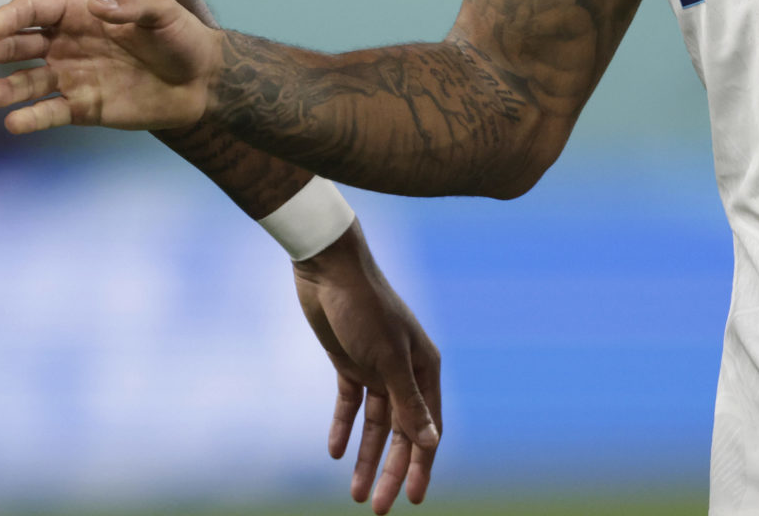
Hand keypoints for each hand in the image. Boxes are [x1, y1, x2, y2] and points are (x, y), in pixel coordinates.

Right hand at [0, 0, 221, 132]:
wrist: (200, 82)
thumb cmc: (181, 37)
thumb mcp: (163, 11)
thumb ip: (132, 6)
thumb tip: (99, 6)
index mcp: (79, 11)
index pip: (35, 10)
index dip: (11, 17)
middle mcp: (66, 42)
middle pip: (18, 46)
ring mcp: (70, 76)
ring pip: (26, 82)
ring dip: (3, 89)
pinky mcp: (81, 107)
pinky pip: (50, 112)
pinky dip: (31, 118)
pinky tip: (13, 123)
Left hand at [294, 223, 441, 512]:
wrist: (327, 267)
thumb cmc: (364, 307)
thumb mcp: (387, 358)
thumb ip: (407, 402)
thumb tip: (430, 444)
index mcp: (425, 368)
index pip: (427, 429)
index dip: (420, 466)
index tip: (412, 500)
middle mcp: (404, 371)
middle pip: (400, 433)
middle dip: (390, 471)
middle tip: (378, 508)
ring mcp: (376, 367)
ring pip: (375, 425)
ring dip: (366, 458)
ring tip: (356, 494)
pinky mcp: (348, 362)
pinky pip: (349, 404)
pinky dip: (344, 428)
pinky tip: (336, 453)